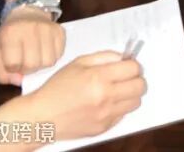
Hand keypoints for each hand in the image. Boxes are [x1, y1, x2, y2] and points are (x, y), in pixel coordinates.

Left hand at [0, 8, 65, 84]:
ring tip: (35, 57)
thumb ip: (2, 72)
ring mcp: (48, 29)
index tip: (12, 63)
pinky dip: (52, 57)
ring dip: (41, 65)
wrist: (27, 13)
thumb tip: (19, 81)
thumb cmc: (9, 36)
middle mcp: (30, 29)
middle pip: (32, 64)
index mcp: (10, 34)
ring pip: (49, 62)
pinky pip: (59, 55)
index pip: (13, 64)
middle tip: (25, 62)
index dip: (12, 68)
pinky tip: (45, 51)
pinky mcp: (60, 31)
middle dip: (27, 69)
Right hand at [22, 51, 145, 140]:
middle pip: (140, 86)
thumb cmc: (57, 88)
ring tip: (118, 91)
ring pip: (136, 102)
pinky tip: (107, 103)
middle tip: (127, 77)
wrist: (42, 117)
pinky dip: (120, 107)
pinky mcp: (104, 127)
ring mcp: (106, 114)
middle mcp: (105, 96)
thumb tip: (124, 57)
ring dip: (131, 94)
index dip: (134, 64)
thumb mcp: (77, 63)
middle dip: (137, 79)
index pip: (134, 68)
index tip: (129, 65)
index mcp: (99, 77)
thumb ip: (104, 56)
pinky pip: (123, 114)